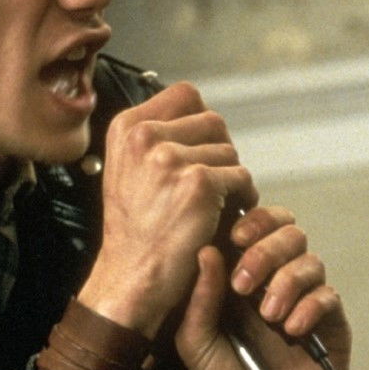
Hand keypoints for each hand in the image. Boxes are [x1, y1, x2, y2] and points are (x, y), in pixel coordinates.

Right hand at [77, 82, 257, 337]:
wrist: (130, 275)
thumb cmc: (134, 228)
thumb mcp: (127, 168)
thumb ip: (154, 135)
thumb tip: (199, 110)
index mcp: (126, 126)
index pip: (186, 94)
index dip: (200, 122)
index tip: (198, 150)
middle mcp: (144, 136)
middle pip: (213, 120)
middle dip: (219, 151)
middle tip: (212, 182)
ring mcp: (171, 158)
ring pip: (230, 151)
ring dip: (230, 178)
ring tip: (214, 204)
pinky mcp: (199, 183)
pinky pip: (241, 177)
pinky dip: (242, 197)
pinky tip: (227, 215)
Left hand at [174, 207, 350, 369]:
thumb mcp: (196, 344)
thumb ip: (199, 298)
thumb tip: (208, 249)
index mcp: (237, 277)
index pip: (251, 227)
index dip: (248, 221)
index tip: (235, 237)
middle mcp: (272, 280)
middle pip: (287, 232)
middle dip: (265, 250)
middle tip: (244, 284)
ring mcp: (303, 299)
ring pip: (310, 259)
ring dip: (287, 281)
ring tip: (267, 316)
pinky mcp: (330, 322)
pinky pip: (330, 295)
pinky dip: (311, 306)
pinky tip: (292, 329)